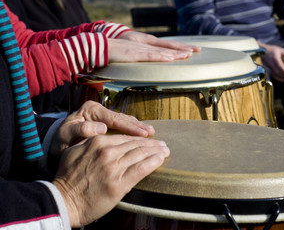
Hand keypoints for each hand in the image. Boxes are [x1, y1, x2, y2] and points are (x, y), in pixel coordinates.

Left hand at [51, 101, 154, 155]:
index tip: (142, 133)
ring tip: (150, 132)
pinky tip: (141, 134)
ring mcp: (103, 116)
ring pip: (123, 120)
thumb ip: (81, 130)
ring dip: (137, 127)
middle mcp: (98, 110)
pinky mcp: (105, 122)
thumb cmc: (60, 141)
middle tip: (151, 132)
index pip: (113, 118)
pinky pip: (121, 125)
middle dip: (137, 125)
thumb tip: (100, 127)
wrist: (55, 143)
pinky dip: (131, 129)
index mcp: (90, 110)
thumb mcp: (66, 136)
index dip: (129, 127)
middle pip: (121, 117)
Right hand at [52, 134, 169, 226]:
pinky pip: (141, 169)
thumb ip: (90, 142)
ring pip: (141, 154)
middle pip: (136, 144)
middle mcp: (107, 152)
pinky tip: (161, 160)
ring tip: (165, 151)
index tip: (149, 139)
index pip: (126, 137)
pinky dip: (153, 163)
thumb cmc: (67, 177)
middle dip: (152, 144)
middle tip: (163, 144)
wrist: (62, 201)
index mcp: (97, 142)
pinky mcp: (119, 183)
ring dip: (157, 151)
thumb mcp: (75, 151)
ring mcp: (114, 167)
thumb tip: (104, 139)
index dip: (140, 138)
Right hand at [108, 31, 200, 62]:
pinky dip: (160, 57)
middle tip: (197, 51)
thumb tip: (146, 70)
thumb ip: (139, 62)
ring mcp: (139, 49)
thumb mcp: (129, 58)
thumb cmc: (112, 55)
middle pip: (167, 48)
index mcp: (144, 47)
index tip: (190, 51)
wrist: (98, 48)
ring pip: (161, 52)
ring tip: (188, 54)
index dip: (178, 49)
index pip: (164, 48)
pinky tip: (170, 58)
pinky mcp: (133, 54)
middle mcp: (144, 46)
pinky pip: (149, 56)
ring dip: (175, 53)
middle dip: (182, 49)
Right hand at [259, 42, 283, 82]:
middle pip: (277, 72)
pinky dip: (276, 78)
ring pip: (274, 75)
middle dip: (283, 76)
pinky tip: (281, 79)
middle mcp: (271, 64)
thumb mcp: (280, 50)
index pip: (280, 66)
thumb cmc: (271, 49)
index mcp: (275, 58)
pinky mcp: (267, 69)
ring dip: (280, 79)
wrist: (260, 51)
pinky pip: (272, 75)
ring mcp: (268, 67)